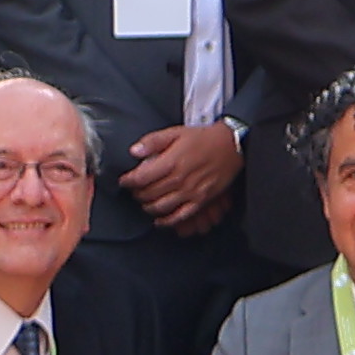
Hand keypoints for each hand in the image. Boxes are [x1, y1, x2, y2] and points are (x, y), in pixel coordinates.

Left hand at [126, 123, 246, 232]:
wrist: (230, 146)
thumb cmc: (202, 138)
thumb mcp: (176, 132)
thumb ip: (153, 141)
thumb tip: (133, 151)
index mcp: (171, 162)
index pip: (141, 178)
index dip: (128, 181)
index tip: (124, 180)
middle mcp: (179, 179)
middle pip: (148, 194)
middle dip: (137, 193)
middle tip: (134, 190)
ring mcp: (190, 192)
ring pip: (160, 207)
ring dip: (148, 207)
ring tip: (144, 201)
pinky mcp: (200, 200)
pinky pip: (180, 216)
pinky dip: (166, 221)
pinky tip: (159, 220)